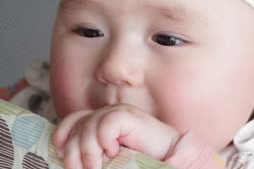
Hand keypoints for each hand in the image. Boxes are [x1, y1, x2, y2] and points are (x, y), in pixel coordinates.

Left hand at [53, 104, 179, 168]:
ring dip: (88, 152)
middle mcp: (108, 113)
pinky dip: (105, 140)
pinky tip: (114, 152)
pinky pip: (106, 124)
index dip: (62, 135)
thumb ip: (94, 153)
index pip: (73, 120)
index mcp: (102, 121)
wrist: (170, 155)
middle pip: (77, 126)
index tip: (60, 153)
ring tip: (97, 168)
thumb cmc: (142, 158)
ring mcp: (119, 112)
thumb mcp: (110, 158)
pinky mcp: (129, 115)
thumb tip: (70, 163)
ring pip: (88, 127)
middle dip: (73, 152)